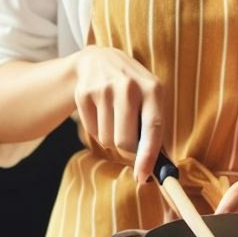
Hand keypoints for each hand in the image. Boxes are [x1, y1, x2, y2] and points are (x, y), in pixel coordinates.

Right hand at [72, 45, 166, 184]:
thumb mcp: (150, 97)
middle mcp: (129, 86)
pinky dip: (97, 130)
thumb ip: (153, 127)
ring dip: (110, 138)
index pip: (153, 128)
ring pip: (106, 139)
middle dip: (126, 151)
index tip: (143, 177)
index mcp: (153, 88)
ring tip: (114, 118)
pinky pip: (91, 132)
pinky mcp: (84, 94)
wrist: (99, 60)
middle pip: (125, 141)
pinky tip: (101, 112)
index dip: (148, 156)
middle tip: (127, 143)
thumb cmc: (132, 87)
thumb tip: (152, 168)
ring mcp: (104, 89)